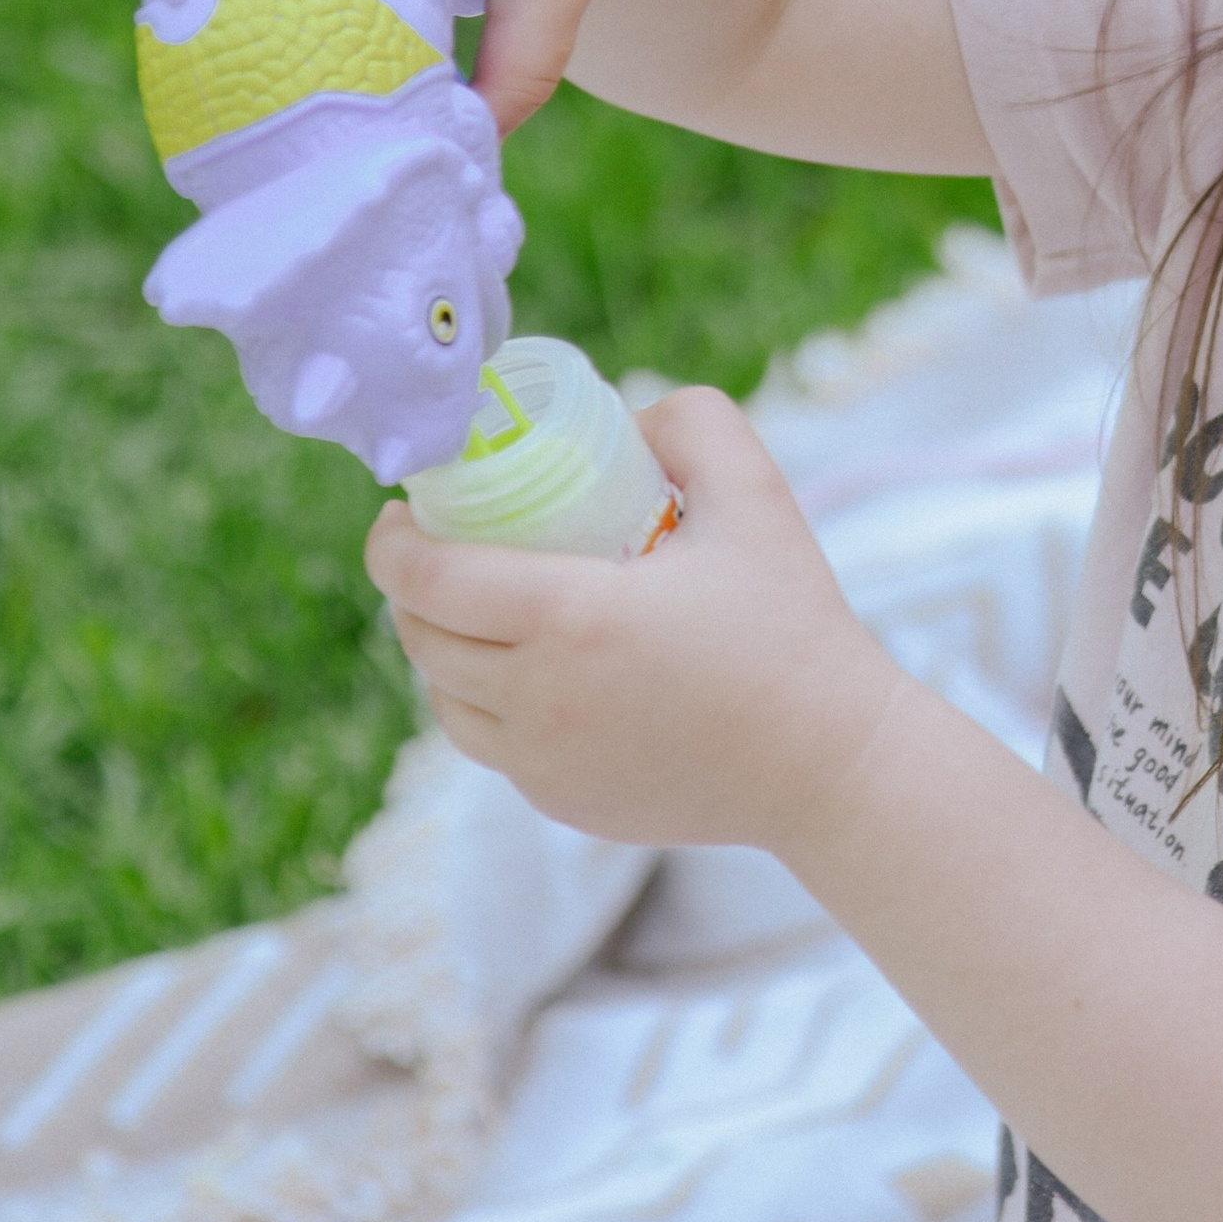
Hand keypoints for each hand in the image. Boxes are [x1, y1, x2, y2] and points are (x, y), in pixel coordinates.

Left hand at [365, 389, 903, 853]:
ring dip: (441, 649)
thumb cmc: (792, 625)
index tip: (401, 514)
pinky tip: (527, 672)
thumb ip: (691, 422)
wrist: (830, 763)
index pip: (428, 579)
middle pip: (423, 638)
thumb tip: (626, 417)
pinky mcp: (561, 803)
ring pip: (445, 699)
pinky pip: (492, 746)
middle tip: (441, 549)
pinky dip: (488, 703)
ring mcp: (544, 763)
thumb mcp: (757, 495)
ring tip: (477, 611)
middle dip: (411, 588)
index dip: (392, 543)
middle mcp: (539, 700)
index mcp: (571, 619)